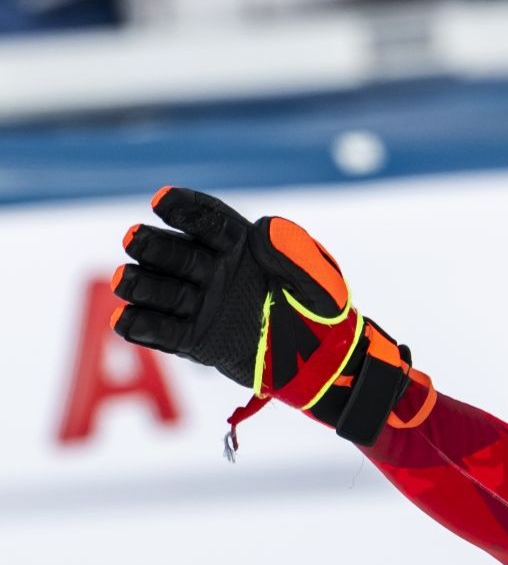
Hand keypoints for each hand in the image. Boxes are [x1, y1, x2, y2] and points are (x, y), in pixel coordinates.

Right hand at [113, 186, 426, 447]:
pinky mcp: (196, 339)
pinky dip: (143, 326)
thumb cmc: (324, 316)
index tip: (162, 200)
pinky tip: (127, 321)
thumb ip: (296, 256)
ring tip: (126, 280)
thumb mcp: (321, 284)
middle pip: (176, 252)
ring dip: (141, 283)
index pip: (209, 221)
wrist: (324, 364)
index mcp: (243, 247)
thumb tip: (265, 227)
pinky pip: (164, 331)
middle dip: (154, 245)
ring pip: (162, 289)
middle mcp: (215, 271)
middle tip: (134, 239)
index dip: (185, 209)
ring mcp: (202, 304)